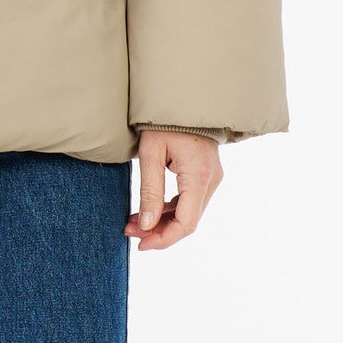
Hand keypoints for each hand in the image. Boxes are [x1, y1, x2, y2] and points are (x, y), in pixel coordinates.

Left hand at [127, 130, 221, 250]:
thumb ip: (150, 191)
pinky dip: (169, 210)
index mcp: (199, 176)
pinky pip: (189, 201)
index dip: (164, 239)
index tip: (141, 244)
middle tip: (129, 232)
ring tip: (133, 223)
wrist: (183, 98)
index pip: (186, 222)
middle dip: (159, 231)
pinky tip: (147, 212)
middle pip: (188, 221)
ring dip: (162, 222)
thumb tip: (146, 226)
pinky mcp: (206, 174)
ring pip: (189, 213)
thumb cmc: (164, 122)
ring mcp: (212, 177)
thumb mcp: (150, 154)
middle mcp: (212, 179)